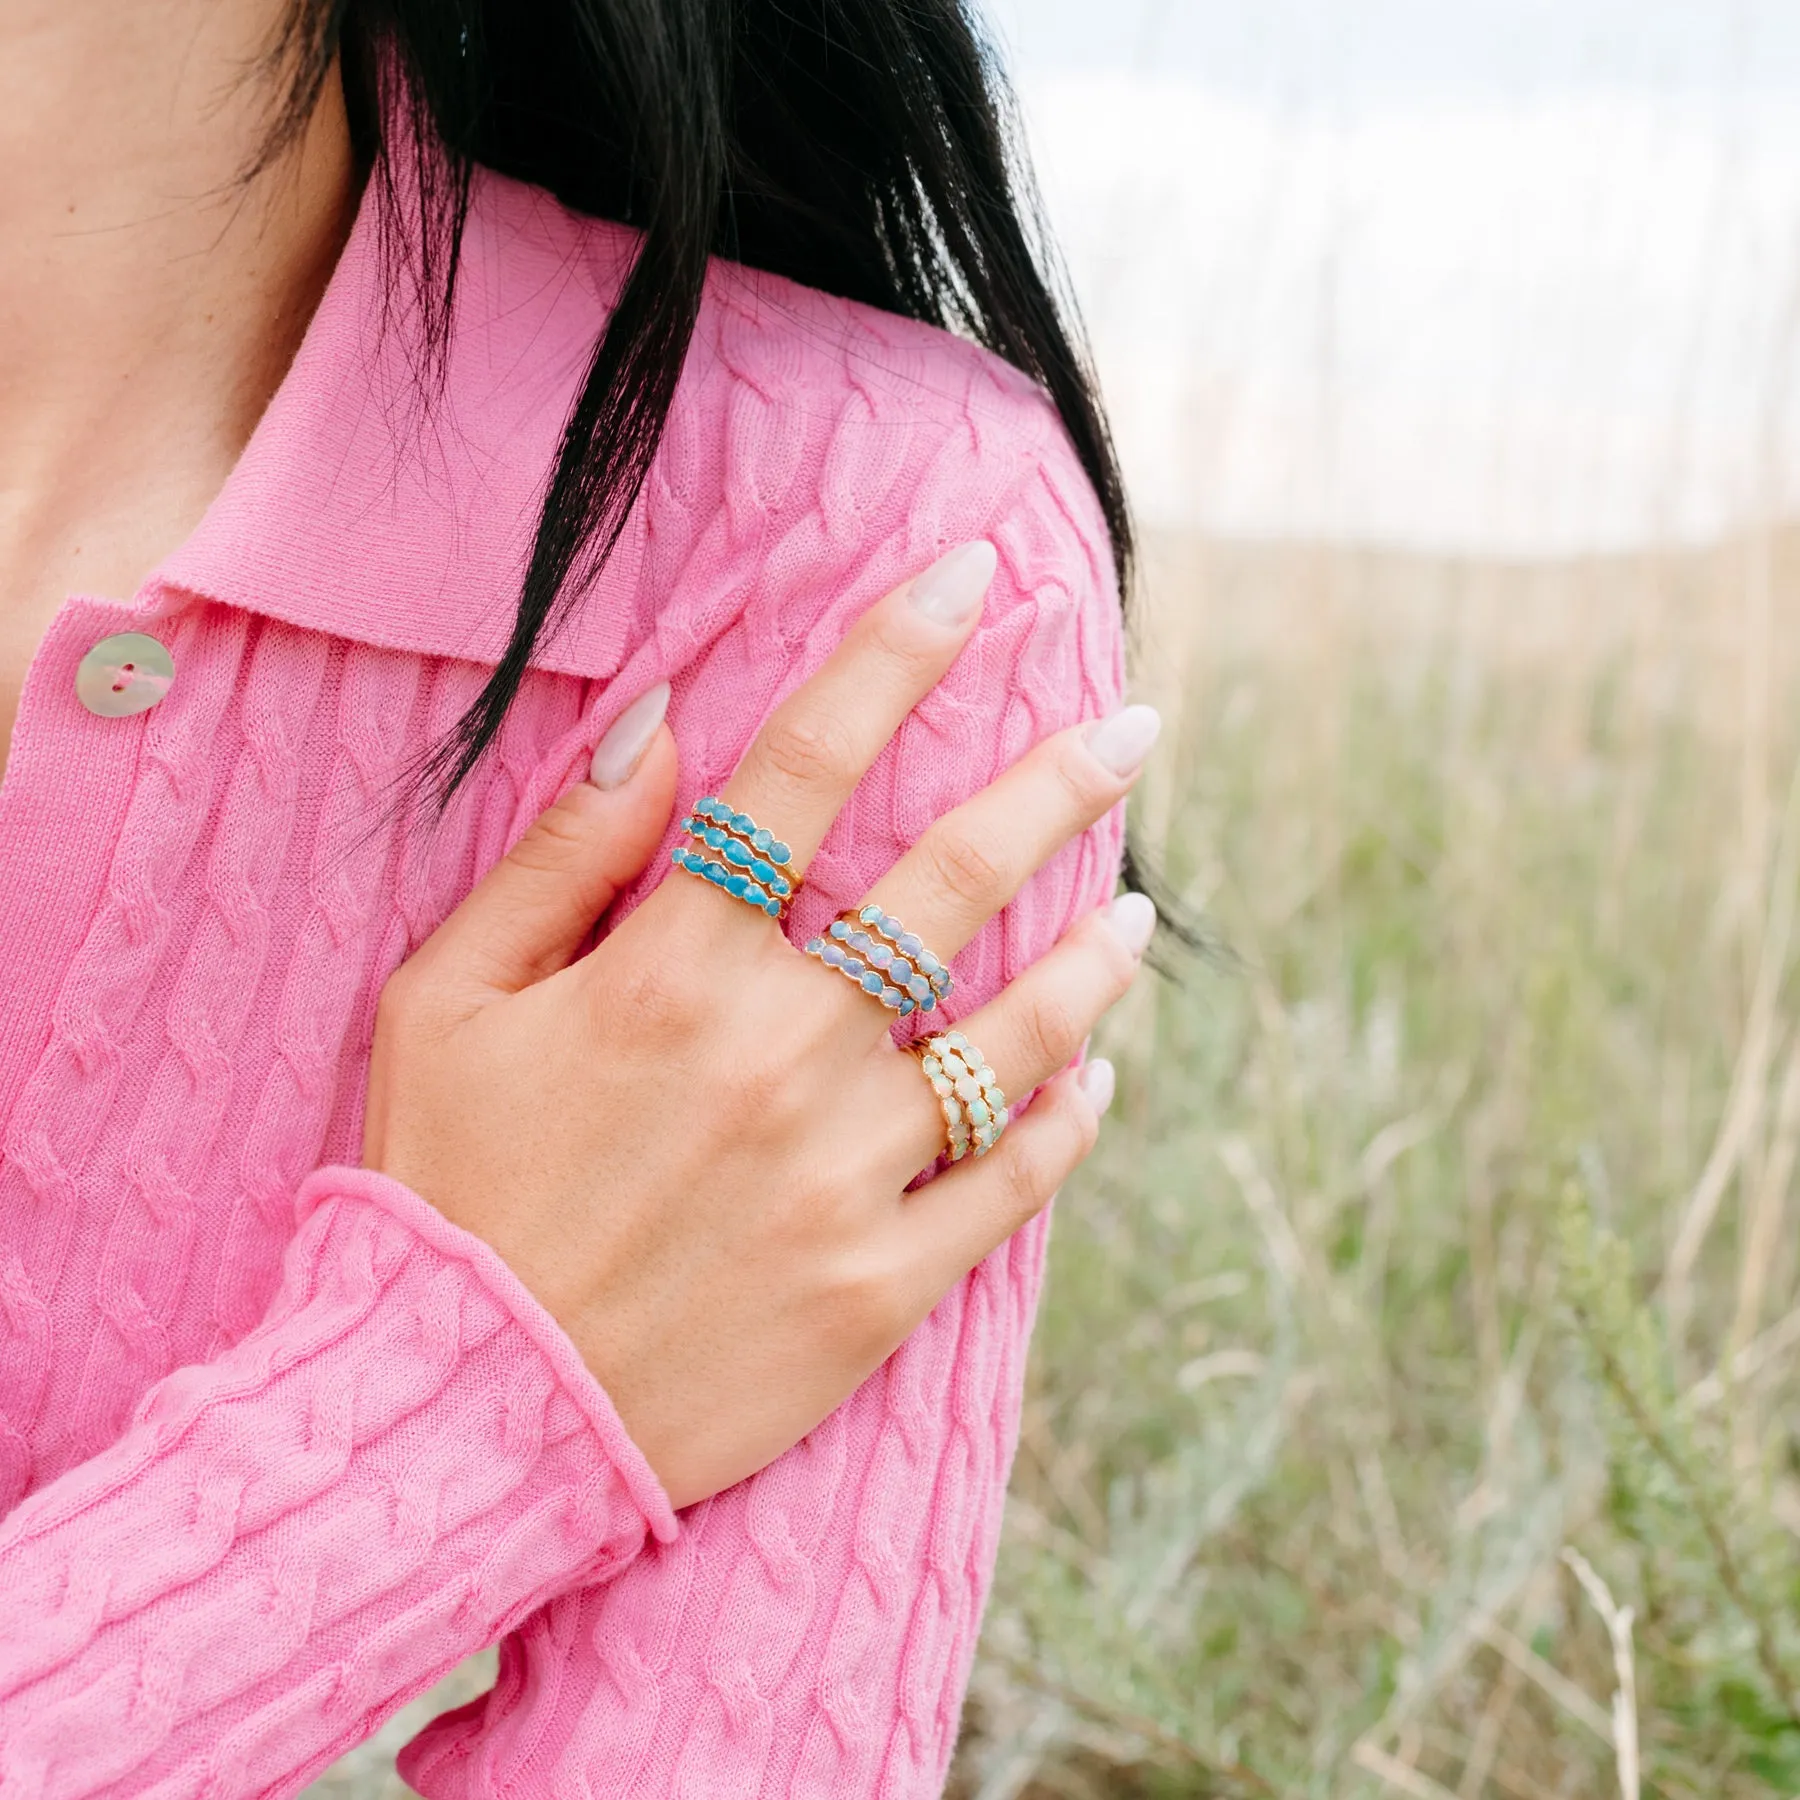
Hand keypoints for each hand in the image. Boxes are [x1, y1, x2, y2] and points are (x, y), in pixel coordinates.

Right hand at [362, 542, 1159, 1509]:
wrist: (463, 1414)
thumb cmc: (446, 1192)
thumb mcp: (447, 1002)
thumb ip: (562, 856)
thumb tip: (664, 722)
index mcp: (675, 969)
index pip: (808, 766)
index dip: (896, 650)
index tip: (974, 575)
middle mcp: (781, 1052)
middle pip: (954, 880)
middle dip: (1059, 782)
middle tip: (1132, 724)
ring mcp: (845, 1173)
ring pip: (1018, 1038)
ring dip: (1096, 960)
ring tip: (1141, 913)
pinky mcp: (881, 1285)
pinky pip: (1011, 1185)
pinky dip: (1068, 1125)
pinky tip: (1097, 1083)